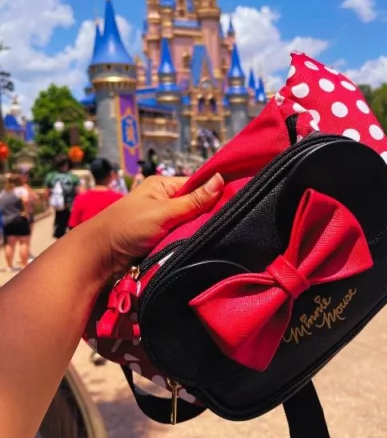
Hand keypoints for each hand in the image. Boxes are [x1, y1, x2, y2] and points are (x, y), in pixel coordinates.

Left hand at [85, 174, 224, 278]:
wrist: (100, 258)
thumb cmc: (126, 227)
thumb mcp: (163, 211)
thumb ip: (193, 200)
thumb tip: (220, 179)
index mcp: (163, 187)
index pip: (198, 185)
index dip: (215, 194)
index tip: (235, 203)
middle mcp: (165, 202)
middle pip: (198, 207)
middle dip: (208, 216)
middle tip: (228, 224)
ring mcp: (165, 223)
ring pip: (193, 225)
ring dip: (200, 232)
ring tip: (219, 237)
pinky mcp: (164, 241)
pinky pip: (185, 240)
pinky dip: (192, 244)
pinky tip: (206, 246)